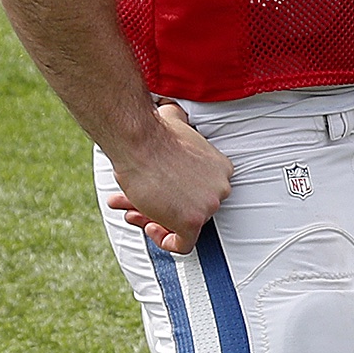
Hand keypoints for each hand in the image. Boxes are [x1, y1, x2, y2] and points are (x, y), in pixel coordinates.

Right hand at [106, 102, 232, 253]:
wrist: (140, 142)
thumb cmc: (152, 135)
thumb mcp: (175, 126)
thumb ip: (178, 124)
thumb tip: (169, 107)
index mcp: (221, 168)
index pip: (200, 191)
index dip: (175, 193)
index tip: (157, 190)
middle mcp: (221, 188)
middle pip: (189, 208)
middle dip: (159, 205)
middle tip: (135, 201)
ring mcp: (209, 206)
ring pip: (181, 225)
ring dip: (152, 217)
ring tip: (131, 207)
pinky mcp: (193, 222)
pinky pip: (182, 245)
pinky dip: (165, 241)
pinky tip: (149, 226)